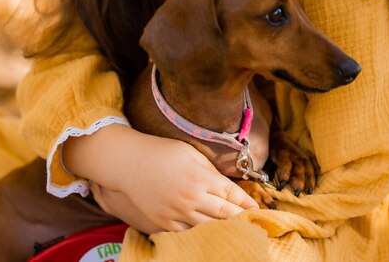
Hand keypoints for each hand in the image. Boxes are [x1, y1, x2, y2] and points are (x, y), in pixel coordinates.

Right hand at [63, 124, 258, 231]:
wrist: (130, 163)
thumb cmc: (162, 152)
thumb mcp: (190, 153)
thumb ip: (210, 170)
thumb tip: (226, 185)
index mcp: (200, 177)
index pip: (231, 194)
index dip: (247, 203)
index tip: (258, 209)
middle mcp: (191, 197)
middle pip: (225, 214)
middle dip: (242, 219)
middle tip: (255, 223)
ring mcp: (177, 213)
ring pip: (208, 228)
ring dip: (225, 231)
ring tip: (238, 232)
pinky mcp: (165, 222)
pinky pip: (188, 234)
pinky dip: (201, 235)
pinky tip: (211, 235)